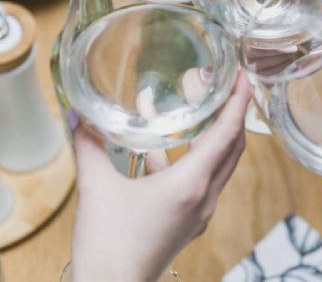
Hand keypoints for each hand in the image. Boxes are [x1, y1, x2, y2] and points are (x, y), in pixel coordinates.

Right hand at [70, 71, 250, 281]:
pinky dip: (186, 161)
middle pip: (233, 148)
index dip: (238, 103)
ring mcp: (199, 212)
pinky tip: (157, 151)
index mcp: (191, 184)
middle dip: (233, 115)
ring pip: (217, 165)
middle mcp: (204, 197)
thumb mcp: (96, 187)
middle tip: (226, 87)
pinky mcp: (188, 222)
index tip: (244, 78)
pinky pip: (198, 182)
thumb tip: (77, 114)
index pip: (228, 134)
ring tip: (197, 111)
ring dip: (211, 137)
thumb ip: (89, 146)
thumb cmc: (108, 244)